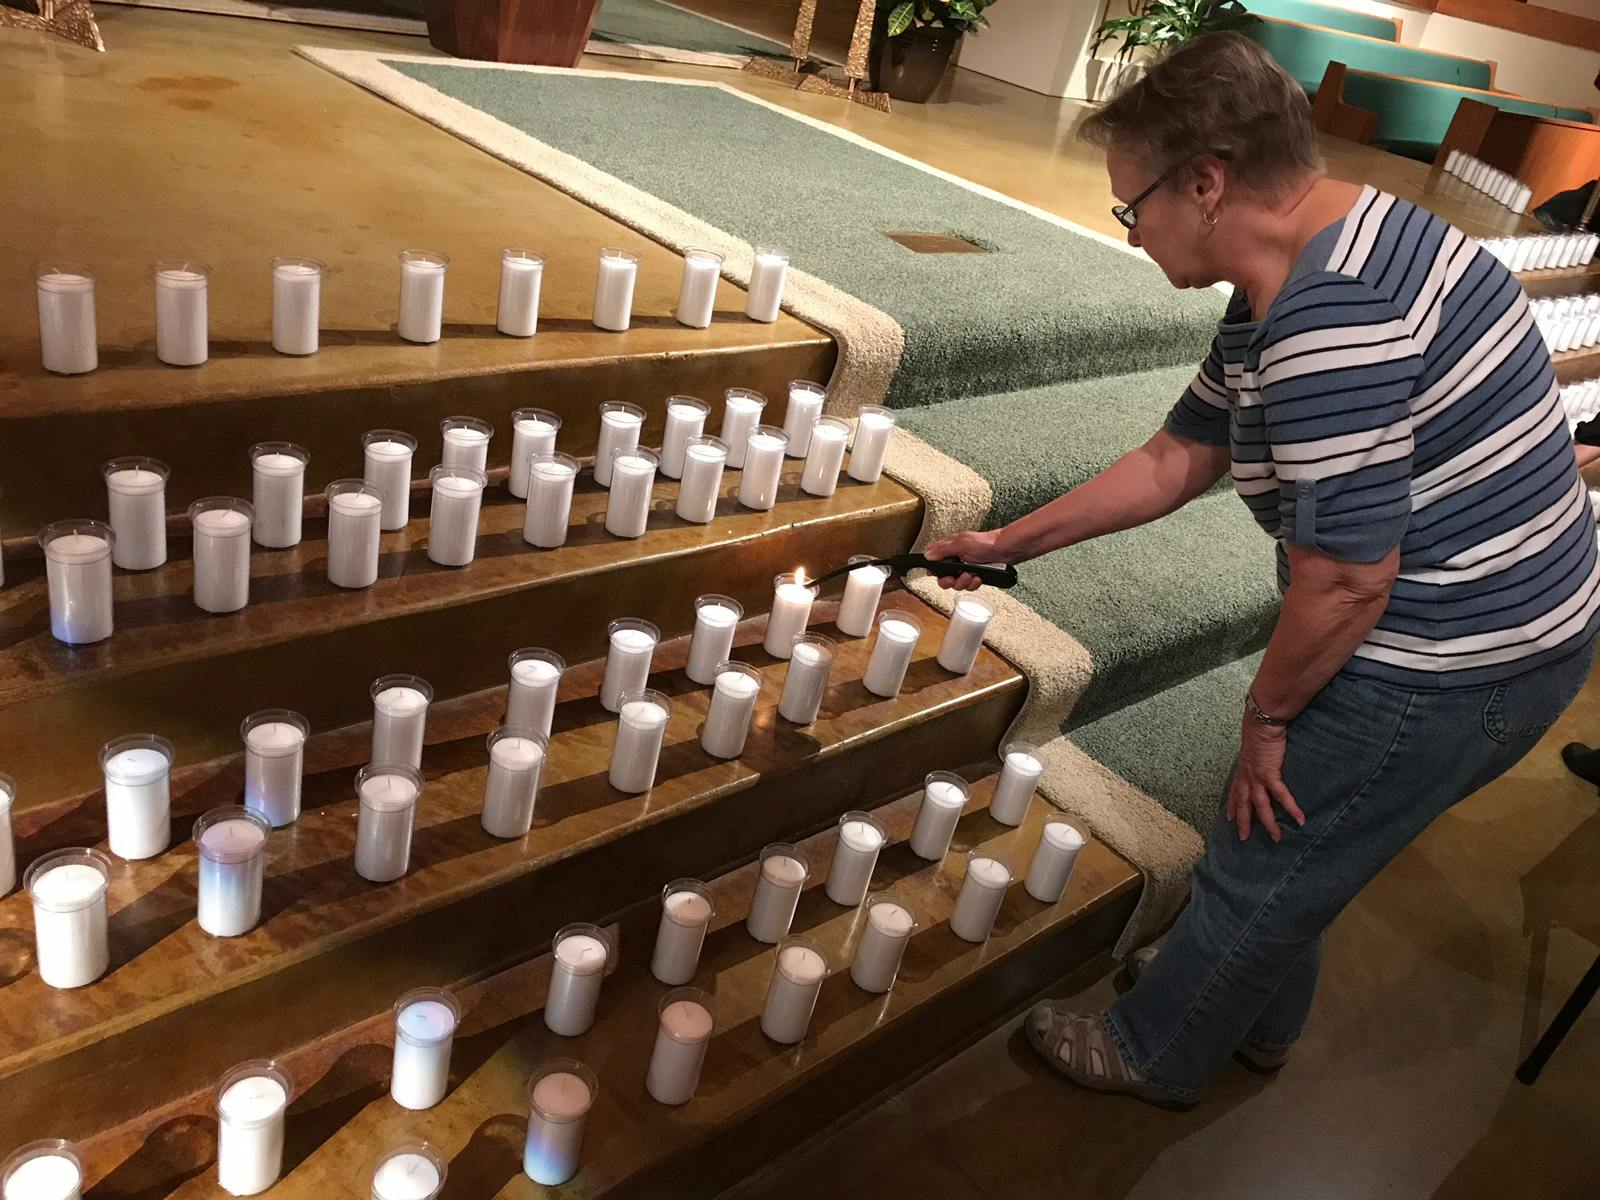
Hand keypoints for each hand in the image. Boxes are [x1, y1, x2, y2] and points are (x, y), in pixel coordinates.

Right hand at [923, 529, 1006, 590]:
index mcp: (949, 549)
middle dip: (949, 581)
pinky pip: (969, 586)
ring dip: (963, 583)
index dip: (934, 571)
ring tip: (970, 576)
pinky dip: (973, 584)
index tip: (939, 574)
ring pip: (957, 584)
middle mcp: (956, 560)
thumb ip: (943, 549)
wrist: (1006, 550)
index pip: (934, 562)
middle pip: (943, 578)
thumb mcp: (962, 543)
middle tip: (954, 579)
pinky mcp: (975, 576)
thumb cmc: (986, 542)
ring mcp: (965, 569)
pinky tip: (978, 578)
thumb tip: (927, 554)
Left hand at [1227, 718, 1304, 842]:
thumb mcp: (1251, 746)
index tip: (1229, 817)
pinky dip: (1291, 808)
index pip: (1235, 792)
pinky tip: (1300, 819)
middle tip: (1243, 838)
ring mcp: (1257, 777)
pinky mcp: (1270, 775)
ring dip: (1268, 824)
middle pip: (1243, 805)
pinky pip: (1281, 796)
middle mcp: (1247, 777)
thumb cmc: (1258, 730)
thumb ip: (1254, 755)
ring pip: (1260, 807)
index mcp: (1242, 770)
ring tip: (1277, 838)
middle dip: (1243, 823)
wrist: (1261, 723)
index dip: (1232, 806)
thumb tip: (1259, 756)